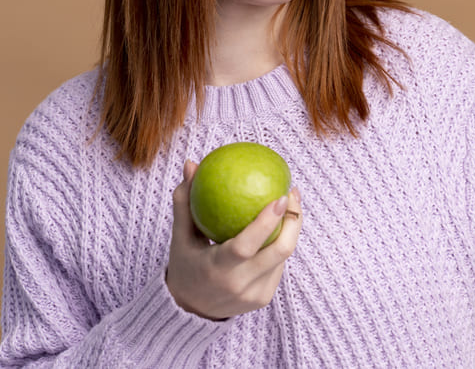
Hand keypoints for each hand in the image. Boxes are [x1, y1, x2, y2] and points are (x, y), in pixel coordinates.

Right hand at [166, 160, 301, 319]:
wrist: (191, 311)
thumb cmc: (185, 265)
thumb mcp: (180, 236)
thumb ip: (185, 201)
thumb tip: (191, 163)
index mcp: (218, 270)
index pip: (247, 246)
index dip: (267, 222)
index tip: (280, 196)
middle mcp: (240, 285)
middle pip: (280, 251)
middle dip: (293, 220)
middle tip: (291, 193)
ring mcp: (255, 295)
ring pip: (283, 256)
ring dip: (290, 228)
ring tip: (290, 202)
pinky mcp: (264, 298)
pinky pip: (278, 265)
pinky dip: (279, 243)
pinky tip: (281, 223)